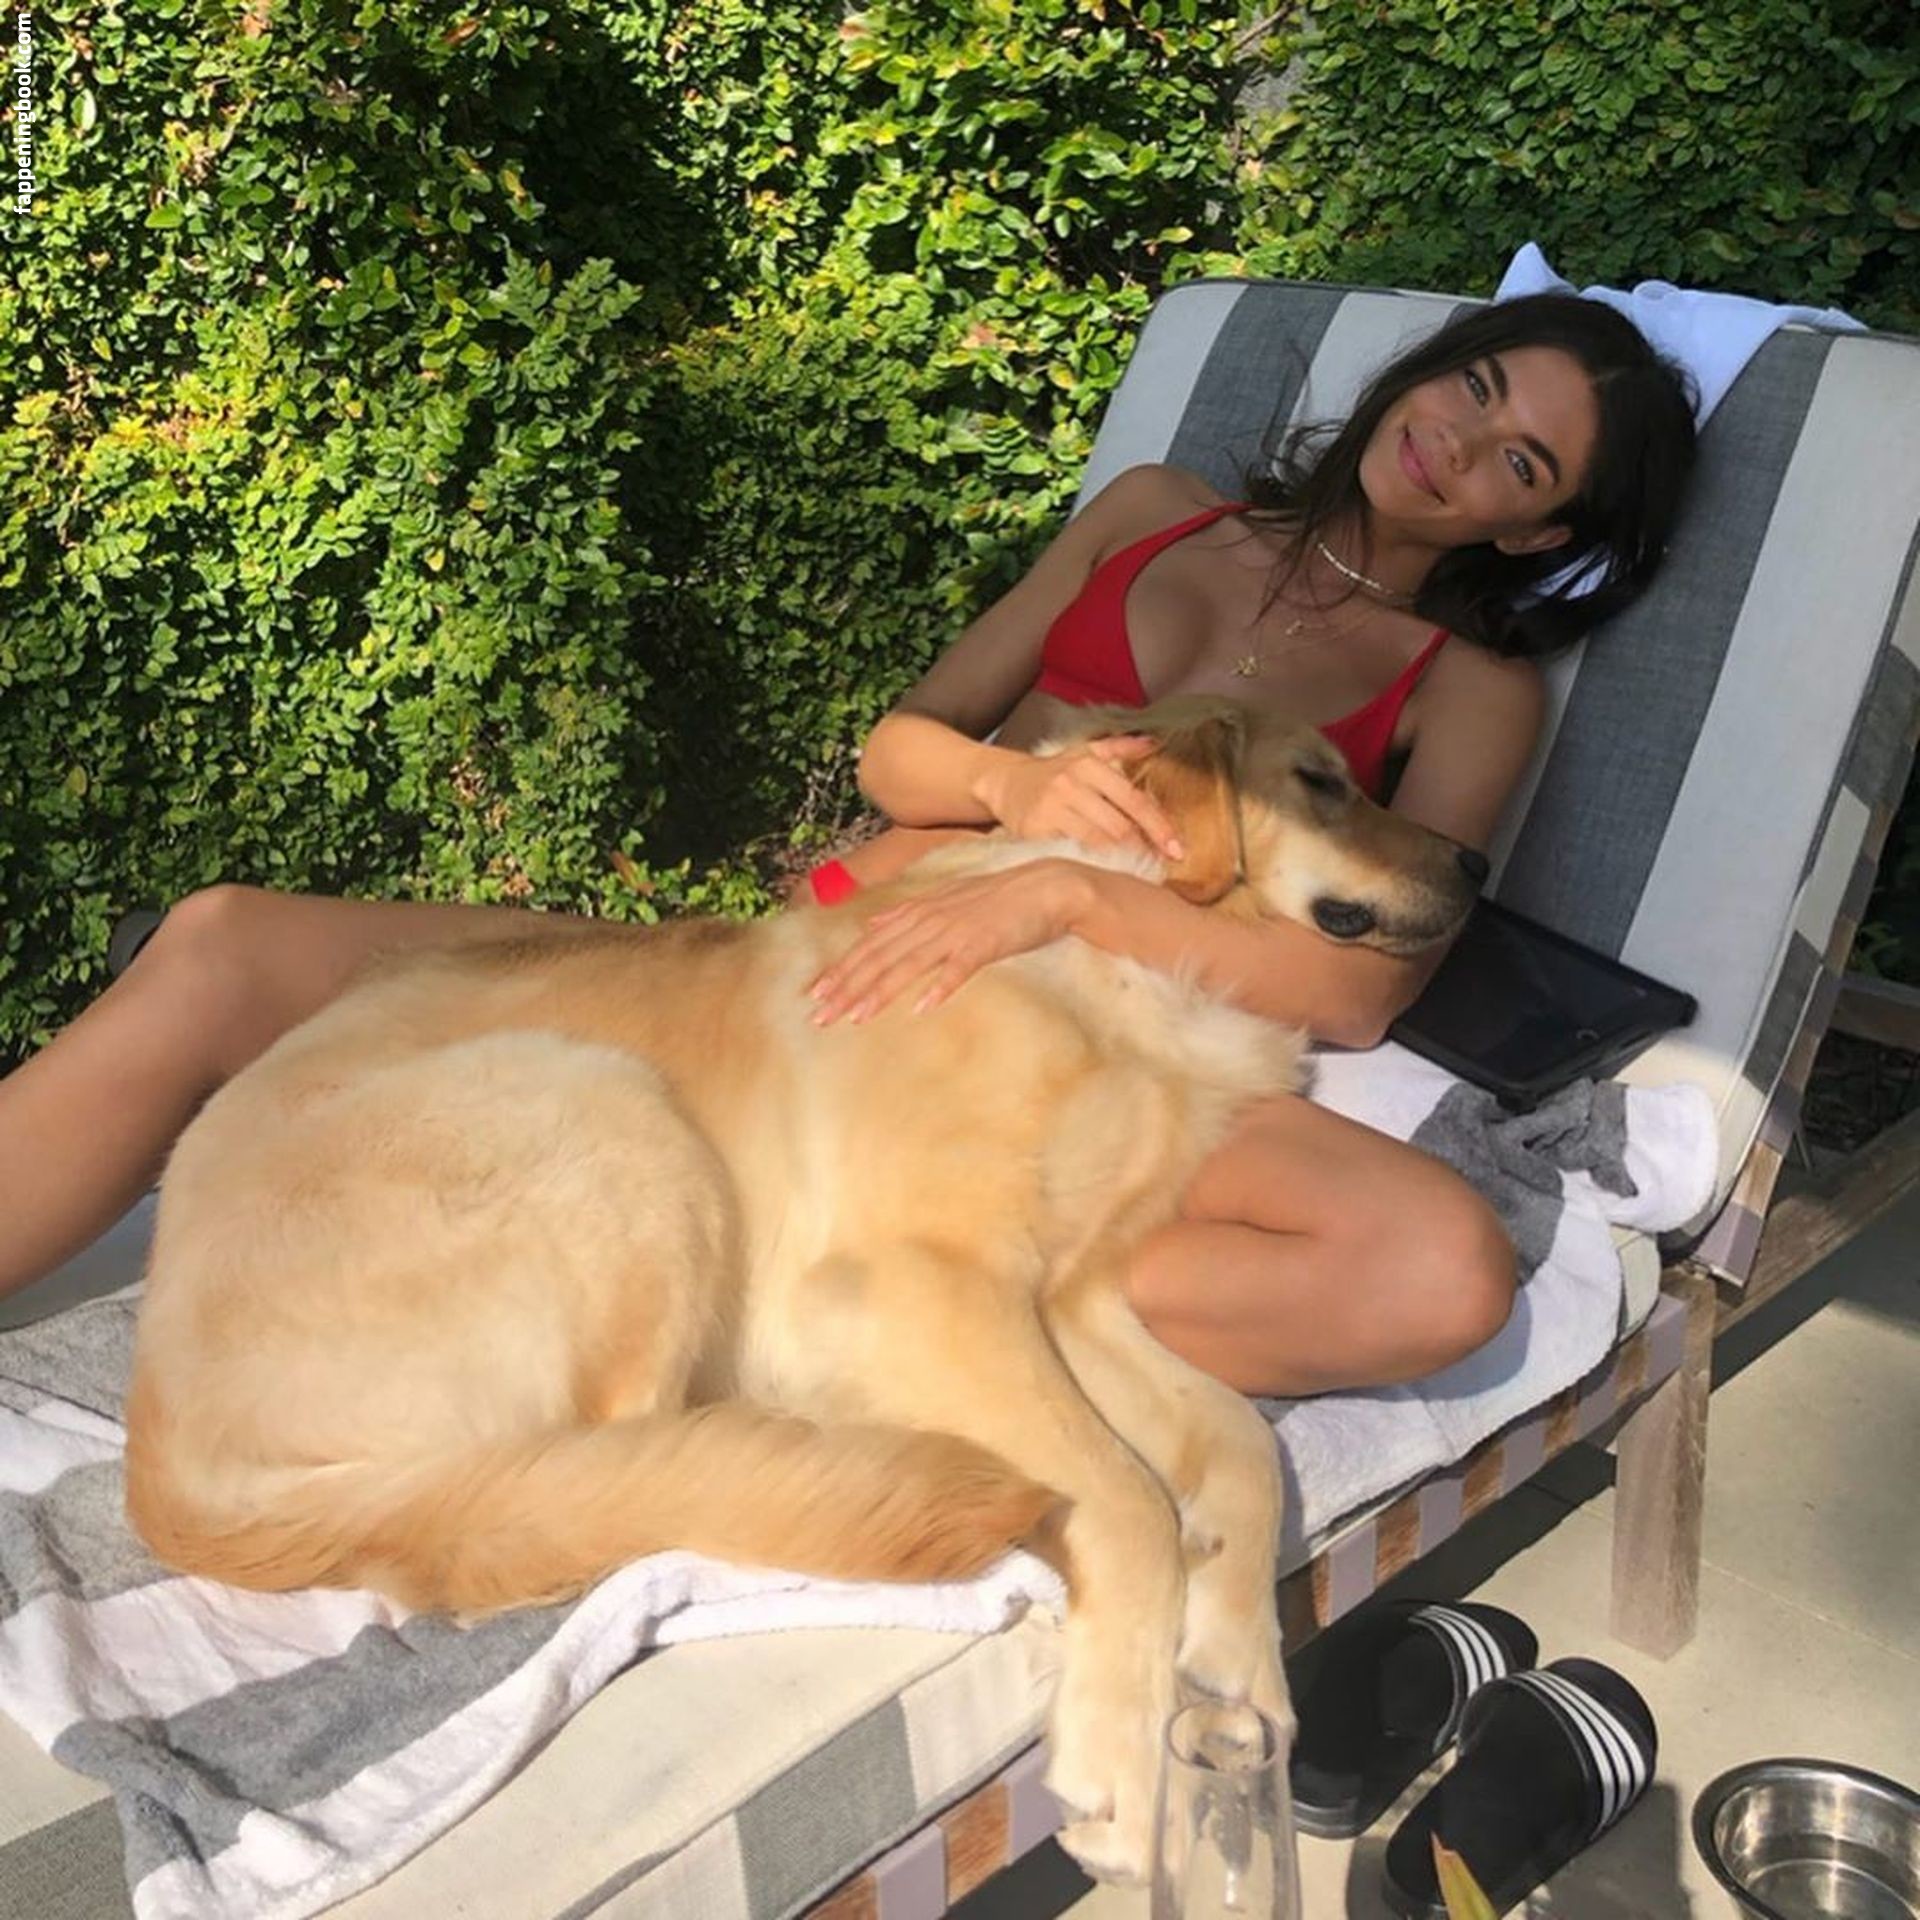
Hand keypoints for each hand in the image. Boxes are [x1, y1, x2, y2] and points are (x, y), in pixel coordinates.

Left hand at [807, 860, 1091, 1025]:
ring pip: (909, 965)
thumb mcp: (945, 900)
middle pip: (880, 958)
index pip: (870, 945)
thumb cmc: (997, 900)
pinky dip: (939, 986)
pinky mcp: (985, 943)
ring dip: (880, 992)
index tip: (814, 994)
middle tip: (820, 1016)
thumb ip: (907, 913)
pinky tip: (921, 1008)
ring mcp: (956, 931)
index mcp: (919, 912)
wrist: (1047, 887)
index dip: (841, 970)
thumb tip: (873, 924)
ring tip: (855, 1018)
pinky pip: (958, 968)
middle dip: (847, 988)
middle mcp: (930, 920)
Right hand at [981, 738, 1184, 860]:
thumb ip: (1121, 747)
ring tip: (1137, 870)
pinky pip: (1071, 852)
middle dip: (1144, 850)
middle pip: (1119, 827)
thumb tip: (1155, 742)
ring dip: (1121, 860)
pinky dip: (1091, 864)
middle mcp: (1070, 785)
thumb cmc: (1053, 771)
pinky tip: (1104, 871)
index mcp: (1089, 765)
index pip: (1133, 800)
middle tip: (1160, 866)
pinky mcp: (1033, 832)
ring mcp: (1050, 809)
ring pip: (1097, 843)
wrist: (1005, 781)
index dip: (1159, 827)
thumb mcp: (1085, 751)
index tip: (1177, 849)